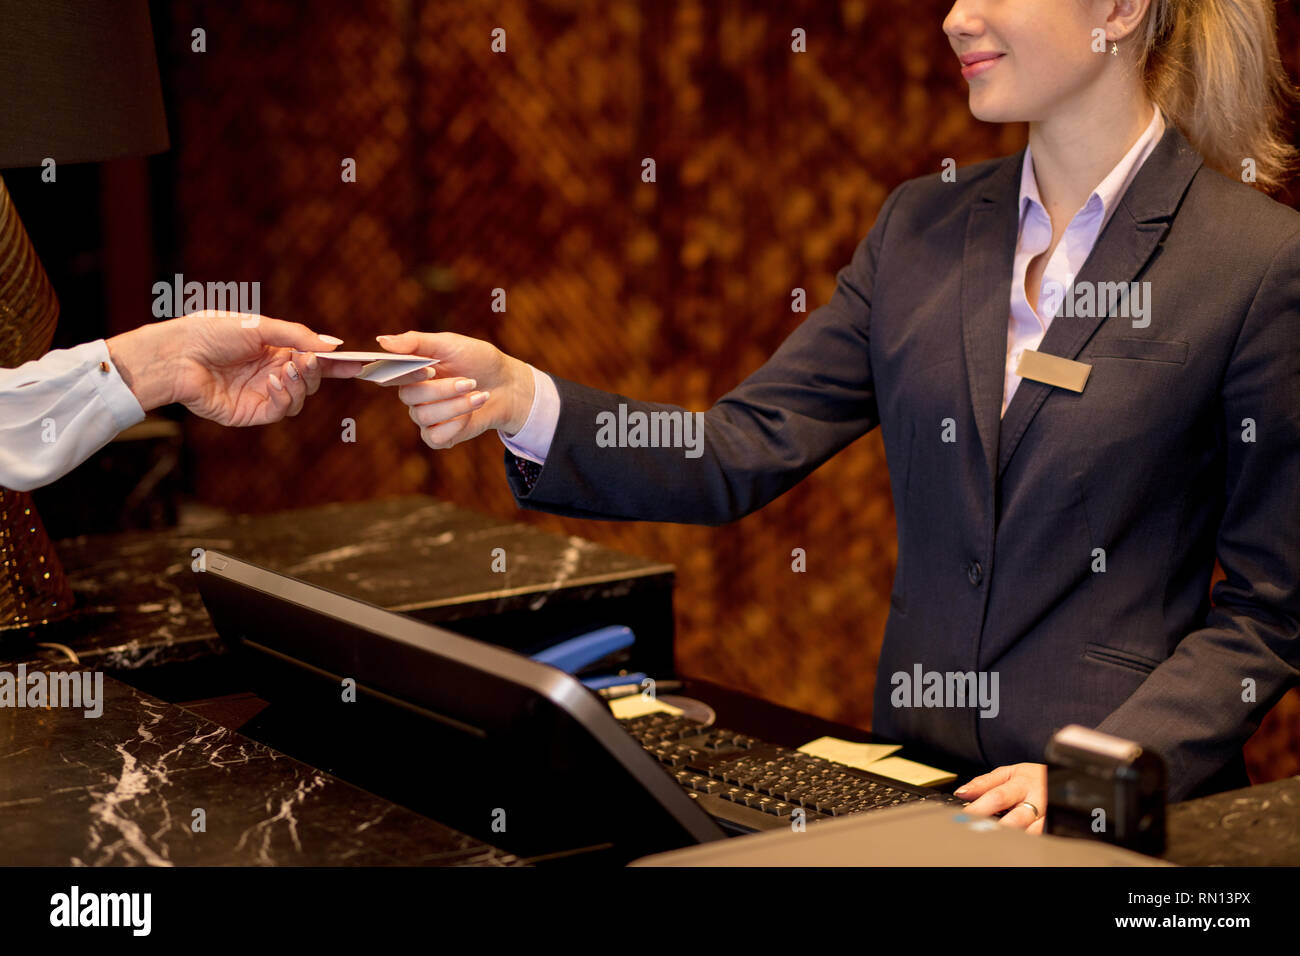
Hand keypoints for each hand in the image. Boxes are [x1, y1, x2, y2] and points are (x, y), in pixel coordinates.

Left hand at [107, 311, 363, 424]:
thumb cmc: (212, 333)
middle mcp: (271, 373)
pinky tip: (275, 382)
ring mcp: (262, 394)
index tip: (359, 363)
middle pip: (311, 379)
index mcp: (275, 350)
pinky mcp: (251, 412)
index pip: (313, 359)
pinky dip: (285, 397)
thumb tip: (333, 345)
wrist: (177, 354)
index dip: (336, 362)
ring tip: (288, 370)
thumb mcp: (260, 327)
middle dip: (316, 371)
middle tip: (310, 360)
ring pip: (300, 397)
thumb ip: (298, 336)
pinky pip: (281, 410)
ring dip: (301, 384)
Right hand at [375, 330, 534, 449]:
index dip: (405, 374)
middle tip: (469, 382)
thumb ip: (416, 342)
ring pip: (424, 416)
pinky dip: (455, 425)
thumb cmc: (478, 360)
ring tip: (478, 395)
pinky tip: (471, 414)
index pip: (390, 374)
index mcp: (412, 370)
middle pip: (408, 396)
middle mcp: (414, 395)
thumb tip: (381, 341)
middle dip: (442, 390)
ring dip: (456, 406)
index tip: (430, 370)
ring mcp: (425, 417)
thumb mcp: (450, 344)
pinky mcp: (438, 436)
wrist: (507, 386)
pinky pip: (434, 437)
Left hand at [954, 762, 1046, 832]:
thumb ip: (983, 783)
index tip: (966, 815)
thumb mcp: (1006, 773)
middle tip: (980, 829)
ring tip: (995, 836)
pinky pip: (1038, 837)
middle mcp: (1035, 801)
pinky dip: (1024, 839)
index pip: (998, 796)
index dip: (980, 807)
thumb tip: (961, 793)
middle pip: (1016, 818)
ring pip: (1030, 832)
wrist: (1055, 779)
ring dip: (1012, 835)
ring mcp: (1045, 816)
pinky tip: (1011, 840)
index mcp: (1021, 784)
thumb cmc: (1028, 778)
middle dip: (997, 826)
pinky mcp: (1051, 827)